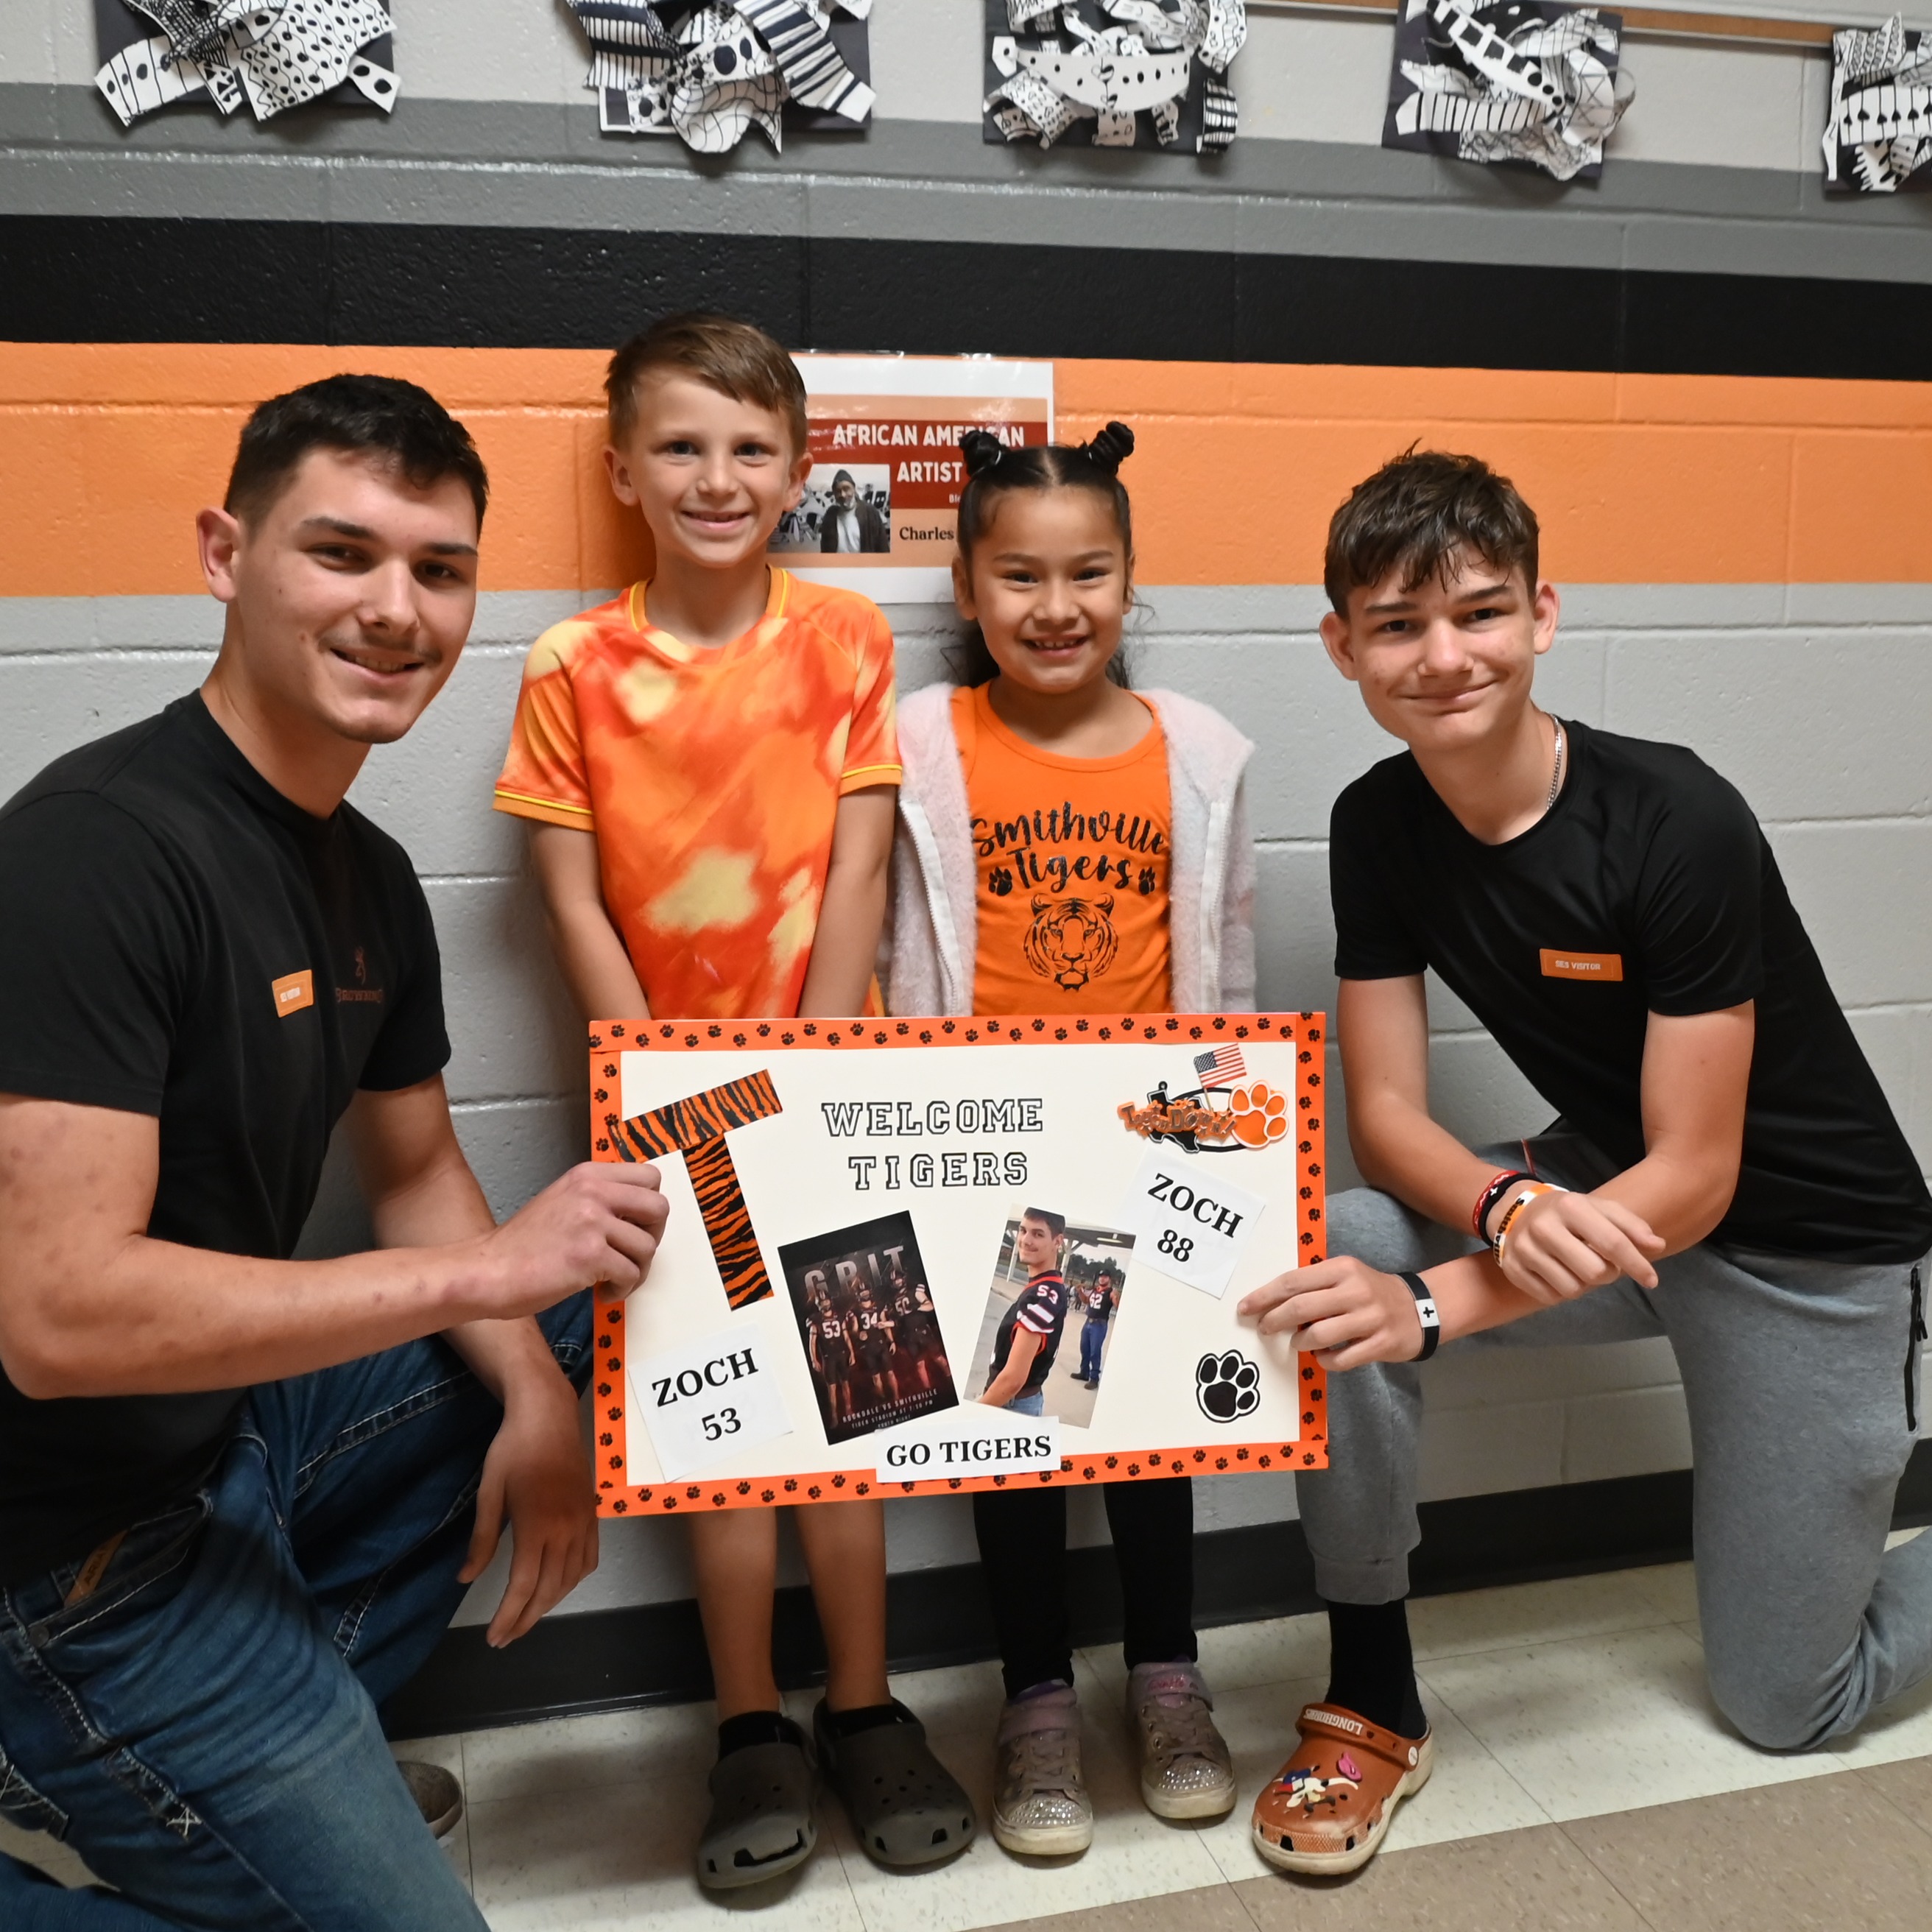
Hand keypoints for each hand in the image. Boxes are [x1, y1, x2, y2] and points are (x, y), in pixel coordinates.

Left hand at [458, 1366, 598, 1646]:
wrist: (549, 1415)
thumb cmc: (512, 1449)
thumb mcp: (489, 1492)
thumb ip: (482, 1539)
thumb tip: (465, 1579)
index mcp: (537, 1525)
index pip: (523, 1585)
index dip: (509, 1616)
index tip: (493, 1637)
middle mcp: (565, 1529)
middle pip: (549, 1589)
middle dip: (526, 1619)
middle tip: (506, 1637)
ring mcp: (584, 1521)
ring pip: (571, 1578)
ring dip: (549, 1604)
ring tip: (526, 1616)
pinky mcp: (592, 1513)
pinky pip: (589, 1559)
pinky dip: (574, 1581)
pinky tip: (558, 1586)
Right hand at [477, 1162, 667, 1316]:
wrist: (487, 1272)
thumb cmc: (522, 1246)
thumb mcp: (561, 1201)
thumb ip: (598, 1198)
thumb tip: (639, 1213)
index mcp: (587, 1175)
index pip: (649, 1176)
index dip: (649, 1206)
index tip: (635, 1227)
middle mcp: (592, 1192)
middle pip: (659, 1207)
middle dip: (653, 1237)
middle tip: (632, 1255)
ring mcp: (592, 1222)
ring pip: (648, 1246)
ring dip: (637, 1270)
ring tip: (614, 1280)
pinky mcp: (590, 1255)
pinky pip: (630, 1274)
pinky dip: (622, 1289)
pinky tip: (603, 1293)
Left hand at [1238, 1256, 1428, 1369]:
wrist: (1419, 1308)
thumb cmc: (1370, 1291)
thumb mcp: (1345, 1276)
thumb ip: (1314, 1285)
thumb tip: (1271, 1302)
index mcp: (1342, 1269)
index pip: (1293, 1281)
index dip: (1264, 1296)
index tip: (1245, 1308)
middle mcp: (1355, 1290)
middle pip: (1301, 1308)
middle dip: (1274, 1321)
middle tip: (1264, 1328)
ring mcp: (1369, 1318)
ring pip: (1318, 1335)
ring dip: (1300, 1342)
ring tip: (1297, 1342)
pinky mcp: (1380, 1344)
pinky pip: (1340, 1359)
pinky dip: (1324, 1360)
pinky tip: (1322, 1356)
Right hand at [1498, 1190, 1663, 1303]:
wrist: (1516, 1211)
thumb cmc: (1568, 1213)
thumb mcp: (1600, 1209)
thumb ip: (1631, 1226)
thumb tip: (1658, 1246)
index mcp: (1570, 1207)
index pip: (1612, 1243)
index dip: (1637, 1264)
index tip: (1652, 1280)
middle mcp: (1544, 1227)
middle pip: (1595, 1273)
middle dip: (1608, 1274)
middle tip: (1602, 1264)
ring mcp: (1524, 1249)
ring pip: (1572, 1290)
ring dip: (1583, 1284)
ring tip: (1577, 1267)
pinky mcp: (1512, 1269)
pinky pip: (1550, 1298)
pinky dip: (1561, 1291)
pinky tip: (1557, 1273)